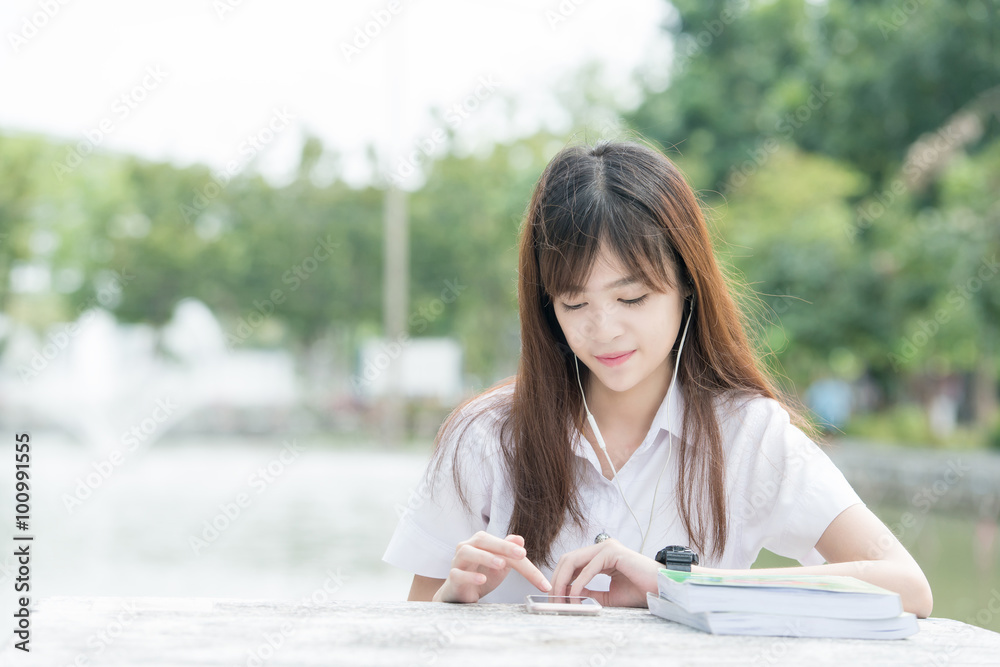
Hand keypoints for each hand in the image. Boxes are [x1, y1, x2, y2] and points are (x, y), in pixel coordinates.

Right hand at [433, 532, 551, 602]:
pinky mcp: (452, 578)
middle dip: (503, 546)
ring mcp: (457, 561)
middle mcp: (468, 547)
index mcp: (481, 542)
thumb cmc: (481, 576)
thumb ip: (509, 552)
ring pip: (468, 552)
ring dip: (485, 557)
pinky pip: (457, 574)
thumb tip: (520, 539)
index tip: (536, 569)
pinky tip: (482, 579)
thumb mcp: (500, 565)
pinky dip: (470, 576)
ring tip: (501, 564)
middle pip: (483, 540)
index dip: (520, 555)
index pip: (503, 545)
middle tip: (521, 554)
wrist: (461, 593)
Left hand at [550, 538, 658, 607]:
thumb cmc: (639, 592)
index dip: (560, 579)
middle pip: (567, 559)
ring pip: (573, 561)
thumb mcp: (608, 596)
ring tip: (562, 599)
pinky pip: (589, 568)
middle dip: (557, 580)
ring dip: (564, 581)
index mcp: (600, 555)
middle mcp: (601, 547)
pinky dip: (579, 583)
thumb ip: (590, 593)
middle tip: (553, 599)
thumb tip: (570, 595)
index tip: (555, 598)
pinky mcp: (613, 552)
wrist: (661, 589)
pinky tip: (576, 595)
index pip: (571, 563)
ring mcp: (606, 547)